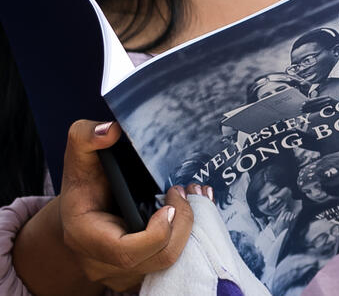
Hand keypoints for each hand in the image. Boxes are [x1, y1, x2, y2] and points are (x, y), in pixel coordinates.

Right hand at [34, 120, 198, 291]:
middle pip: (158, 258)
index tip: (170, 202)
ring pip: (170, 262)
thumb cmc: (83, 184)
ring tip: (194, 196)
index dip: (157, 232)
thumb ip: (86, 137)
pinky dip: (188, 236)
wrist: (83, 212)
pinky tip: (194, 210)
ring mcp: (123, 273)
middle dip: (183, 224)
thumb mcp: (79, 156)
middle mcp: (103, 263)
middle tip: (186, 192)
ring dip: (191, 229)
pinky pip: (173, 263)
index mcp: (85, 237)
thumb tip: (110, 130)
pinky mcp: (141, 273)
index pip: (126, 251)